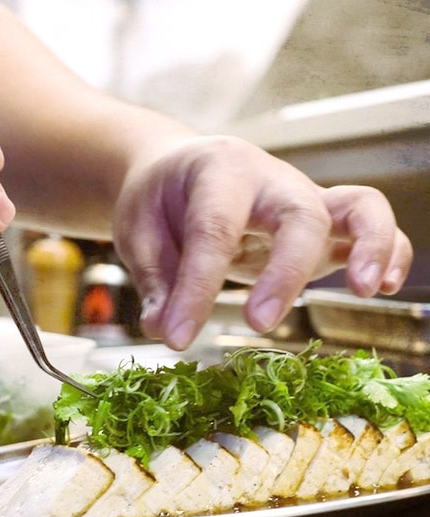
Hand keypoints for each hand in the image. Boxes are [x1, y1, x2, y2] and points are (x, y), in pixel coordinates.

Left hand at [113, 135, 412, 349]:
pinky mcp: (324, 225)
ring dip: (371, 245)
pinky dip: (387, 252)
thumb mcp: (139, 230)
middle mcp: (271, 180)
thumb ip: (155, 280)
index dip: (196, 289)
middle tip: (256, 323)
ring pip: (358, 207)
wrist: (178, 170)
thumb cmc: (161, 199)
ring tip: (366, 290)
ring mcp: (305, 199)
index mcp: (219, 170)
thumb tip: (162, 328)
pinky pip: (370, 228)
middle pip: (298, 215)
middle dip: (284, 272)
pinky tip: (382, 287)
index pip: (213, 231)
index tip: (176, 335)